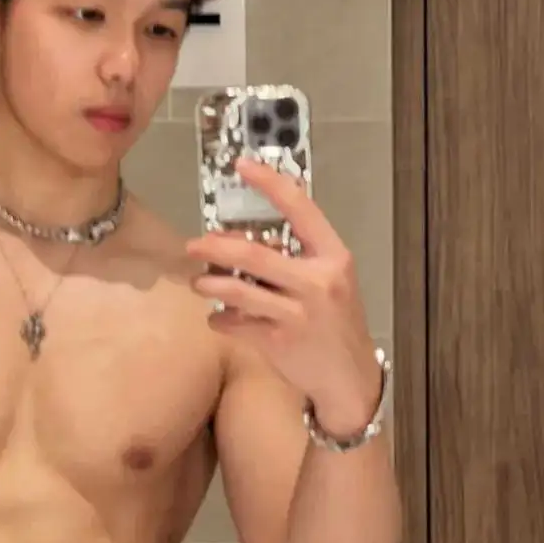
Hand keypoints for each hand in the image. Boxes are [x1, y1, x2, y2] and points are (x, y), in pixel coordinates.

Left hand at [186, 159, 382, 437]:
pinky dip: (221, 320)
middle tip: (194, 244)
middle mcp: (319, 282)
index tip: (242, 165)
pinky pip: (237, 324)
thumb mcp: (328, 282)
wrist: (349, 377)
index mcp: (334, 257)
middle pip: (256, 255)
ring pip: (240, 291)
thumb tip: (242, 240)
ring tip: (199, 283)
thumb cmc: (334, 324)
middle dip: (218, 247)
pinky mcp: (280, 343)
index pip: (301, 208)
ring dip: (211, 284)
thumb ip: (296, 259)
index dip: (270, 183)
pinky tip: (218, 319)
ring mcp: (299, 314)